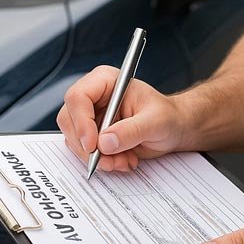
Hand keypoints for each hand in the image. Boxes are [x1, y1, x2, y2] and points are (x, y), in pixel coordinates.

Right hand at [55, 65, 189, 171]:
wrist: (174, 129)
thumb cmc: (167, 116)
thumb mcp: (155, 122)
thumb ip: (131, 131)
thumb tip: (105, 142)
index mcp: (106, 81)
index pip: (78, 97)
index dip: (81, 122)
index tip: (93, 145)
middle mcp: (94, 97)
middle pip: (69, 120)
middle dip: (87, 146)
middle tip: (107, 160)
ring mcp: (91, 117)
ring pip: (75, 140)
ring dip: (97, 157)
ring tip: (124, 160)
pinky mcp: (93, 135)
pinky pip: (85, 152)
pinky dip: (102, 162)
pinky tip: (123, 160)